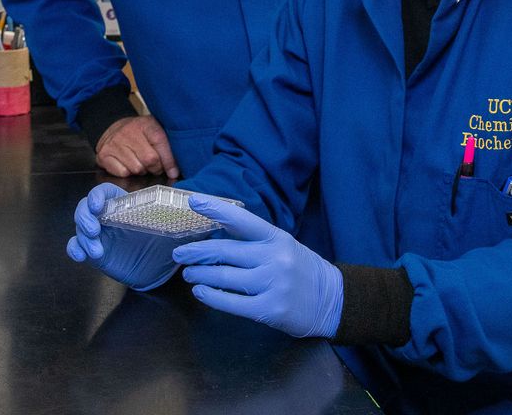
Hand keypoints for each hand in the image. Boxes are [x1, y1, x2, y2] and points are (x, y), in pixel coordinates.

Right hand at [66, 182, 176, 290]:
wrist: (159, 271)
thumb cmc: (165, 243)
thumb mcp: (175, 226)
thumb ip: (183, 214)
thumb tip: (196, 202)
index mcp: (124, 205)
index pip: (104, 192)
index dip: (97, 195)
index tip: (97, 205)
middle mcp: (108, 217)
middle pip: (85, 208)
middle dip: (84, 217)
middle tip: (94, 229)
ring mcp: (100, 235)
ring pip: (80, 228)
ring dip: (83, 237)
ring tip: (97, 250)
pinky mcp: (95, 252)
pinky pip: (77, 247)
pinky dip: (75, 249)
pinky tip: (81, 256)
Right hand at [96, 115, 179, 179]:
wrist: (112, 128)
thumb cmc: (138, 133)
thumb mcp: (153, 130)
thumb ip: (166, 145)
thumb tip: (175, 171)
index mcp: (145, 124)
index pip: (160, 142)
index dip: (169, 160)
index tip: (174, 172)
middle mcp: (129, 132)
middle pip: (150, 159)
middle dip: (156, 167)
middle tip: (155, 166)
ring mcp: (115, 143)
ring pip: (137, 168)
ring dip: (142, 170)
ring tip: (140, 162)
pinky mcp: (104, 155)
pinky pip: (123, 173)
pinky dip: (128, 173)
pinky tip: (128, 164)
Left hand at [172, 194, 342, 338]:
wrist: (332, 300)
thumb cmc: (301, 269)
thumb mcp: (283, 246)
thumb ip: (255, 241)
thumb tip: (216, 236)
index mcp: (277, 237)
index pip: (242, 220)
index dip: (216, 210)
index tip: (193, 201)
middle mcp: (274, 258)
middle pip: (225, 251)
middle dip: (197, 252)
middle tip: (179, 253)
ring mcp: (272, 284)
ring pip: (224, 277)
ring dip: (200, 275)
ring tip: (189, 274)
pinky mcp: (268, 309)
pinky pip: (231, 302)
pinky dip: (211, 297)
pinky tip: (201, 292)